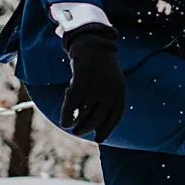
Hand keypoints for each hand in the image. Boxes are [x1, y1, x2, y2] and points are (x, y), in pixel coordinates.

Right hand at [59, 24, 123, 141]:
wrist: (93, 45)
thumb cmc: (101, 67)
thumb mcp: (112, 82)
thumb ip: (109, 100)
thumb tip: (98, 124)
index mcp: (120, 92)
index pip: (114, 117)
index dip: (106, 130)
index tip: (98, 139)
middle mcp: (110, 90)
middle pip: (98, 117)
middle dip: (87, 128)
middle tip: (78, 132)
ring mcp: (96, 86)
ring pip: (84, 113)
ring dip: (77, 123)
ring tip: (71, 126)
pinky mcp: (81, 81)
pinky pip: (73, 104)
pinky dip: (68, 115)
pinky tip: (64, 122)